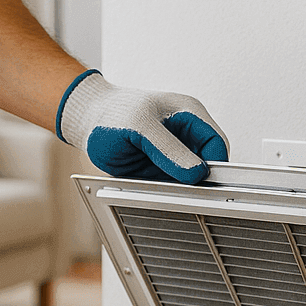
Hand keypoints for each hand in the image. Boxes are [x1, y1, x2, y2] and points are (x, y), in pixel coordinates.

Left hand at [56, 71, 228, 183]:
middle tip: (177, 188)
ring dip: (179, 187)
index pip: (217, 144)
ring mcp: (174, 152)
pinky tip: (149, 184)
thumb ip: (168, 149)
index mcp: (189, 114)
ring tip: (154, 181)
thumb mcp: (139, 127)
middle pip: (208, 164)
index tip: (201, 183)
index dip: (214, 165)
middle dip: (196, 179)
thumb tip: (196, 171)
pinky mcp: (161, 167)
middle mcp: (185, 134)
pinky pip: (173, 185)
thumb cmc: (110, 114)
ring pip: (191, 179)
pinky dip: (165, 191)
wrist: (87, 122)